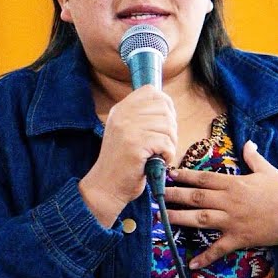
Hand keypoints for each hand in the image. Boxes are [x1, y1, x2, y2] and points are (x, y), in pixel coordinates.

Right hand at [79, 86, 176, 226]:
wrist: (106, 186)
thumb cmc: (122, 163)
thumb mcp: (125, 132)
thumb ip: (141, 117)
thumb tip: (168, 107)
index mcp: (120, 109)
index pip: (151, 91)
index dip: (165, 104)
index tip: (165, 122)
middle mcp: (122, 115)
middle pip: (164, 108)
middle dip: (170, 128)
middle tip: (162, 144)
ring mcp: (128, 129)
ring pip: (168, 126)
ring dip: (170, 143)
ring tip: (159, 154)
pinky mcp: (135, 145)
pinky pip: (166, 143)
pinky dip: (168, 155)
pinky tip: (158, 161)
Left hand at [165, 140, 277, 268]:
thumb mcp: (269, 170)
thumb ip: (254, 158)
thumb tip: (248, 143)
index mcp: (235, 184)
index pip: (204, 178)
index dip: (185, 176)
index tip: (169, 174)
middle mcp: (230, 202)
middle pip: (196, 197)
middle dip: (174, 196)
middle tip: (155, 195)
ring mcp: (233, 221)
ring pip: (201, 219)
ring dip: (180, 219)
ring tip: (161, 219)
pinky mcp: (240, 239)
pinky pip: (219, 249)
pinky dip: (206, 257)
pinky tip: (191, 263)